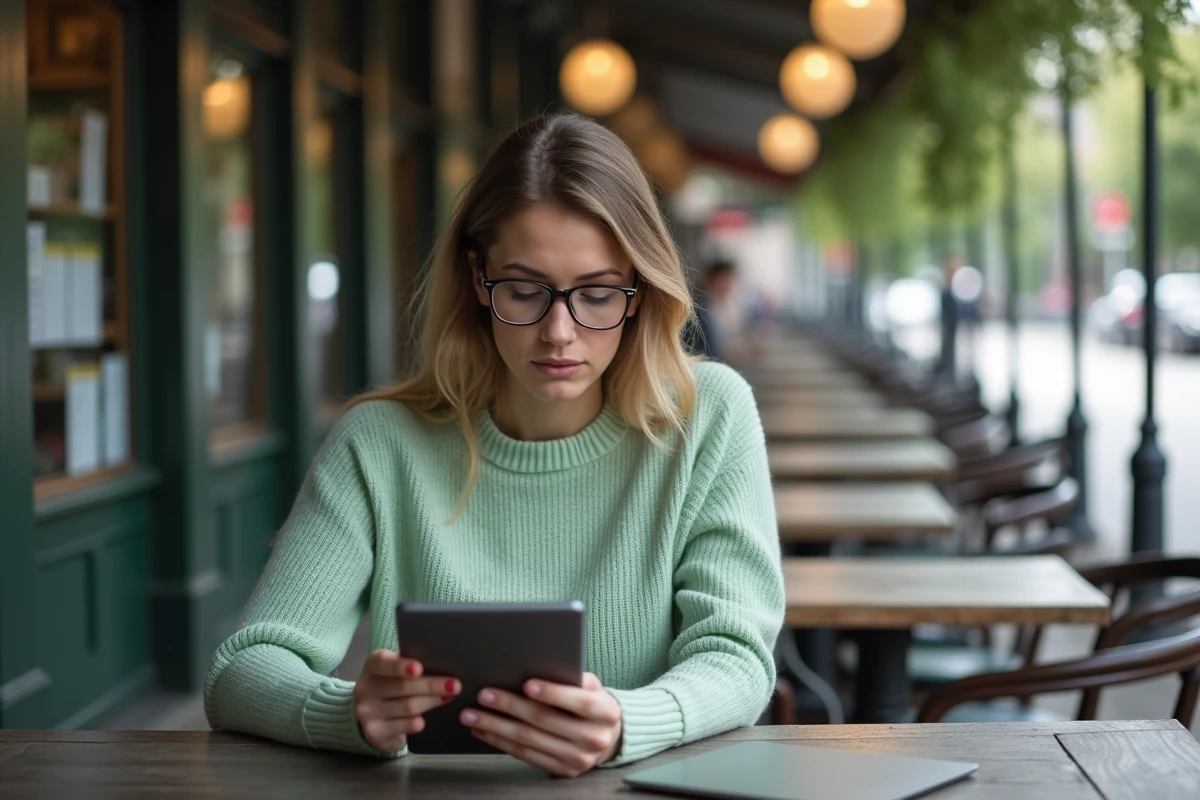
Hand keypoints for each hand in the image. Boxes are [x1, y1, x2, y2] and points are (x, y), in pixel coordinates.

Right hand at [353, 650, 460, 752]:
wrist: (372, 715)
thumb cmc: (391, 685)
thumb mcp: (395, 671)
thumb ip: (411, 667)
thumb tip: (441, 666)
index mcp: (372, 666)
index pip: (383, 662)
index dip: (401, 665)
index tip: (419, 668)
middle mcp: (365, 688)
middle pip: (402, 687)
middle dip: (431, 685)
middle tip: (455, 685)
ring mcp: (367, 712)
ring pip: (407, 707)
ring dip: (431, 702)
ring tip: (448, 698)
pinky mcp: (374, 732)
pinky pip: (402, 727)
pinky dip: (416, 723)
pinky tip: (426, 720)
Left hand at [459, 672, 622, 777]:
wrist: (607, 736)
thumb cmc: (591, 702)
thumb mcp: (591, 686)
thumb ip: (571, 677)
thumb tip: (535, 665)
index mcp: (605, 712)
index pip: (579, 702)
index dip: (552, 693)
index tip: (526, 683)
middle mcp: (594, 739)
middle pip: (545, 721)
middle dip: (511, 706)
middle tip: (484, 694)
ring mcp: (577, 759)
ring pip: (529, 741)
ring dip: (496, 726)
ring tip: (473, 714)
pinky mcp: (561, 771)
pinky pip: (525, 755)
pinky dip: (500, 742)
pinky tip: (483, 730)